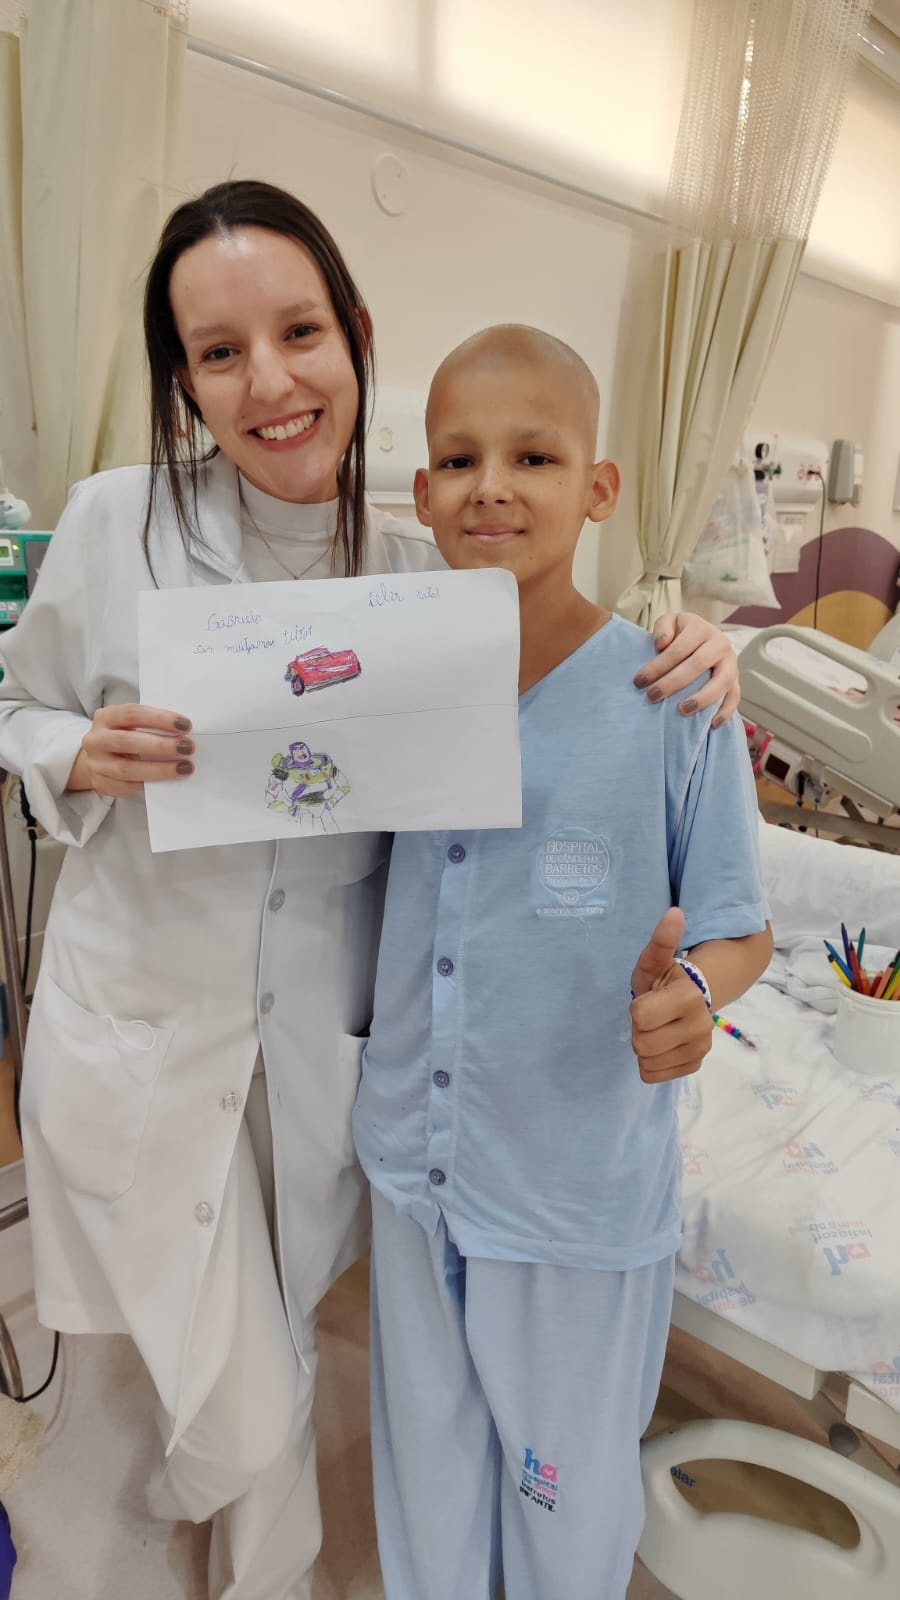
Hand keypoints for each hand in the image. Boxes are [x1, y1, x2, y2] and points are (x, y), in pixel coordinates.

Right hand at [67, 705, 194, 797]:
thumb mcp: (130, 725)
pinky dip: (149, 784)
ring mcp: (96, 764)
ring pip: (127, 768)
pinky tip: (167, 782)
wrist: (98, 759)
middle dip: (161, 745)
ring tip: (184, 768)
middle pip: (127, 742)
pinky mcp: (101, 784)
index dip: (160, 719)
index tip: (185, 725)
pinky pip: (126, 787)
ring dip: (159, 769)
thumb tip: (183, 734)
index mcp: (105, 718)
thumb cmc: (123, 736)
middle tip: (188, 747)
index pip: (132, 714)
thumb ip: (150, 725)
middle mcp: (96, 740)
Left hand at [630, 907, 712, 1083]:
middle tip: (652, 1014)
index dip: (638, 1007)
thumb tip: (674, 913)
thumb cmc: (667, 977)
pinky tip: (662, 1043)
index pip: (639, 1017)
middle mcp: (699, 1027)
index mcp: (688, 998)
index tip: (649, 998)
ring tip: (658, 1027)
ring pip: (647, 1062)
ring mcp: (699, 1049)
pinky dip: (653, 1062)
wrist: (695, 996)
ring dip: (645, 1045)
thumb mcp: (655, 960)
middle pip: (641, 1043)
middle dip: (640, 1028)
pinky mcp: (695, 1065)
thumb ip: (662, 940)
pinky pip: (655, 1075)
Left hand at [633, 613, 739, 725]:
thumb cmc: (682, 634)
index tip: (640, 681)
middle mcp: (720, 644)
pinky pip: (735, 697)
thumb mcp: (670, 622)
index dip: (658, 666)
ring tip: (682, 710)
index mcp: (701, 628)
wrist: (704, 638)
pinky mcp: (736, 680)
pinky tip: (712, 724)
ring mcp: (731, 663)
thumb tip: (661, 644)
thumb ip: (663, 627)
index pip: (678, 648)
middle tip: (653, 696)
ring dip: (702, 698)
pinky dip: (726, 712)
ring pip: (721, 681)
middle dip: (673, 683)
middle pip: (698, 664)